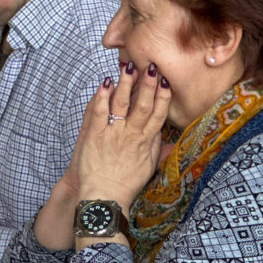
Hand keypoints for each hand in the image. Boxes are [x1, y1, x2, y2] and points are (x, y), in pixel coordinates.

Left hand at [74, 62, 170, 208]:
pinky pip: (99, 113)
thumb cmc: (127, 183)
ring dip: (126, 84)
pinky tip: (104, 83)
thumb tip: (167, 132)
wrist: (105, 197)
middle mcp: (132, 135)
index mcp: (146, 141)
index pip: (158, 114)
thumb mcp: (149, 166)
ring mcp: (113, 135)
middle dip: (147, 84)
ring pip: (122, 105)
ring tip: (128, 67)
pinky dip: (101, 98)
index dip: (163, 96)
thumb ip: (157, 146)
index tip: (165, 80)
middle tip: (150, 65)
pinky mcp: (95, 137)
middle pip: (143, 105)